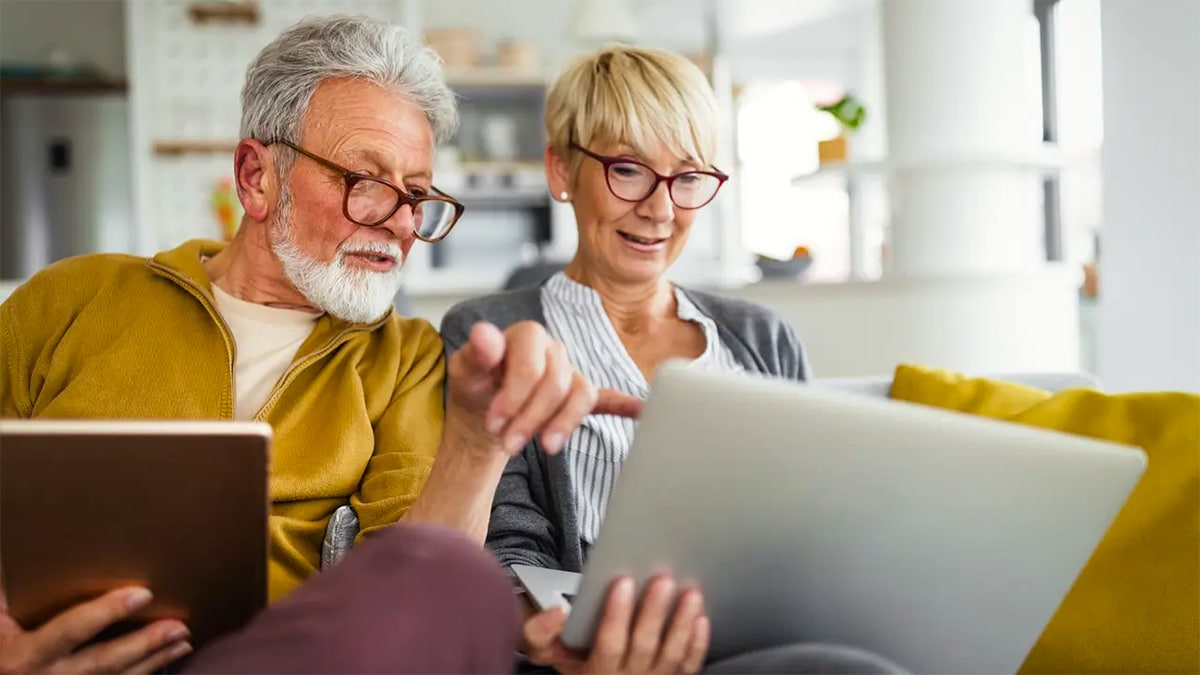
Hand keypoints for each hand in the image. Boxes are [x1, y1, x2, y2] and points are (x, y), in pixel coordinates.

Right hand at [0, 585, 191, 674]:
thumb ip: (6, 597)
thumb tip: (11, 555)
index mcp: (26, 655)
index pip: (72, 629)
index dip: (107, 611)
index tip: (142, 593)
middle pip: (105, 660)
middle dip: (144, 644)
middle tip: (179, 626)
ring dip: (154, 660)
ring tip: (183, 641)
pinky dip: (145, 673)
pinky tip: (167, 659)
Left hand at [446, 321, 642, 456]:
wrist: (484, 412)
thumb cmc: (475, 387)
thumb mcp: (464, 373)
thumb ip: (475, 354)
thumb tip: (484, 334)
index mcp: (526, 336)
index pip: (532, 364)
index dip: (514, 396)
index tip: (495, 423)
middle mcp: (553, 351)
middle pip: (556, 384)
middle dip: (532, 418)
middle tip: (508, 444)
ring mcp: (570, 373)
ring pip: (580, 395)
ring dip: (562, 424)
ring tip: (544, 447)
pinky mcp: (579, 397)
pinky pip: (607, 398)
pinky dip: (624, 404)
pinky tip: (640, 410)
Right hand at [522, 576, 709, 673]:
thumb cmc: (570, 656)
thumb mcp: (546, 649)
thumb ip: (541, 631)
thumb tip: (558, 613)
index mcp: (595, 672)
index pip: (609, 644)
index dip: (617, 614)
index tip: (623, 581)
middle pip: (644, 646)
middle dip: (654, 612)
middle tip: (663, 580)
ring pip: (671, 656)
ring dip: (682, 624)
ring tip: (690, 594)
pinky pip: (688, 666)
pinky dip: (697, 643)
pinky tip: (700, 619)